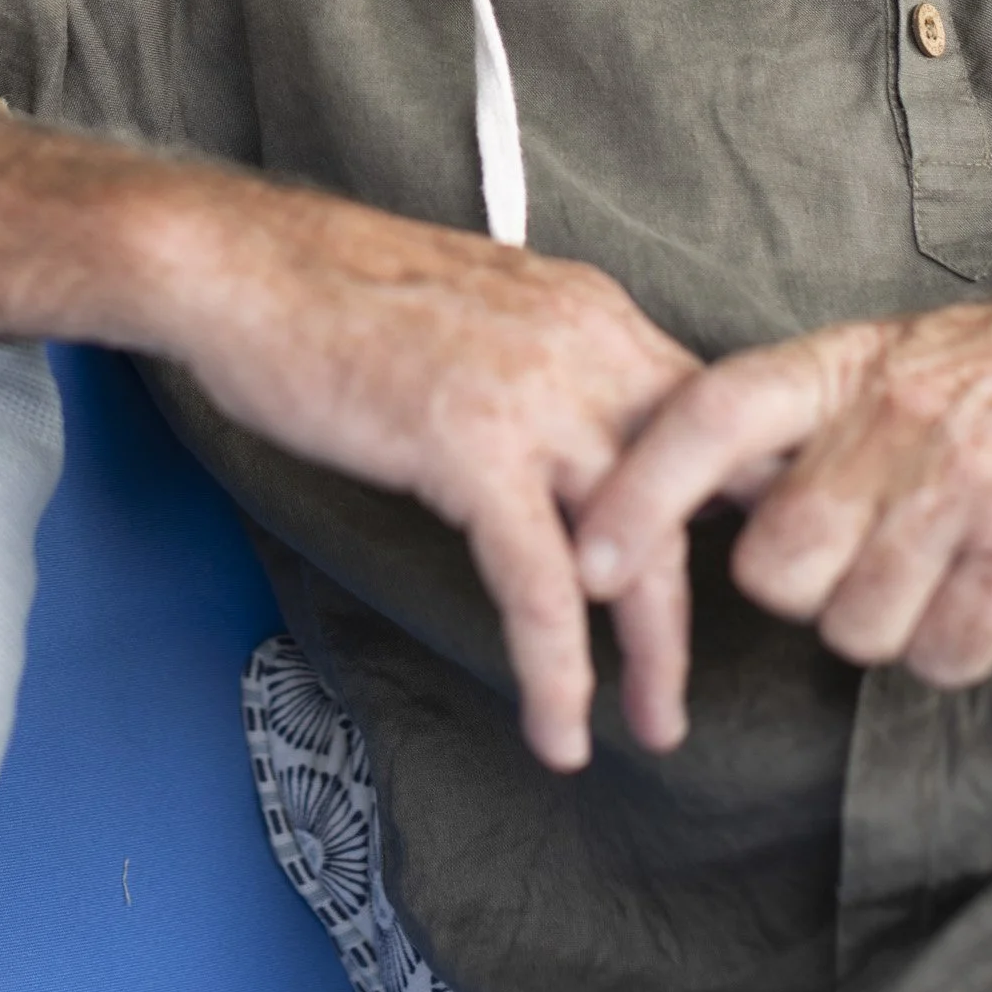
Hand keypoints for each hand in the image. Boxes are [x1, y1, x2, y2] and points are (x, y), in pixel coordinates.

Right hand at [144, 172, 699, 773]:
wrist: (239, 264)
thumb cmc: (335, 291)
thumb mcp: (485, 310)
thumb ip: (549, 365)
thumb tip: (576, 437)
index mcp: (597, 315)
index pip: (711, 418)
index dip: (741, 501)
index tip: (751, 573)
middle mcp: (591, 349)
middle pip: (696, 492)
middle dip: (707, 596)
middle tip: (694, 680)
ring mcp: (537, 397)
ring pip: (638, 550)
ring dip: (654, 655)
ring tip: (653, 727)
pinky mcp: (473, 448)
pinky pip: (541, 586)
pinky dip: (557, 670)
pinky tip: (558, 727)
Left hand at [573, 270, 991, 703]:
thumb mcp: (895, 357)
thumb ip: (807, 420)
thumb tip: (705, 496)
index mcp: (842, 364)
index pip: (707, 415)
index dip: (638, 494)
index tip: (584, 561)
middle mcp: (891, 415)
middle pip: (774, 569)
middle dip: (805, 594)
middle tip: (861, 564)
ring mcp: (963, 477)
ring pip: (856, 626)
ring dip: (889, 628)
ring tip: (938, 574)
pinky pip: (948, 652)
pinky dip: (959, 650)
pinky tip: (988, 601)